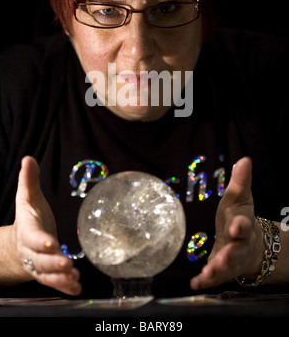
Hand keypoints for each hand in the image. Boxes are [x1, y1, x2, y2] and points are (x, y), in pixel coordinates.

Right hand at [10, 156, 81, 295]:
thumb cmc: (30, 217)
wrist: (21, 243)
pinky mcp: (47, 274)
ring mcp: (39, 264)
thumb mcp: (28, 198)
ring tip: (74, 277)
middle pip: (39, 259)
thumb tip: (28, 158)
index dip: (40, 241)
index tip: (50, 243)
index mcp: (28, 230)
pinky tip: (76, 287)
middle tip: (66, 264)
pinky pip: (54, 283)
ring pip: (46, 275)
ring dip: (59, 278)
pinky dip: (65, 287)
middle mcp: (32, 250)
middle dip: (52, 263)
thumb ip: (29, 180)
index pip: (32, 237)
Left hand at [190, 157, 263, 289]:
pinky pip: (213, 279)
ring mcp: (229, 261)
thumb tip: (245, 159)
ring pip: (226, 268)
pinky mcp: (220, 272)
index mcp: (242, 226)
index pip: (243, 225)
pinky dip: (205, 282)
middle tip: (224, 257)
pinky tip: (195, 284)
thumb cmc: (238, 218)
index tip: (236, 225)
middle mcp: (238, 245)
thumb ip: (240, 182)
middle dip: (230, 254)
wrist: (249, 245)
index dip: (240, 226)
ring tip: (208, 273)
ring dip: (217, 270)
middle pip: (236, 251)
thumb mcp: (239, 199)